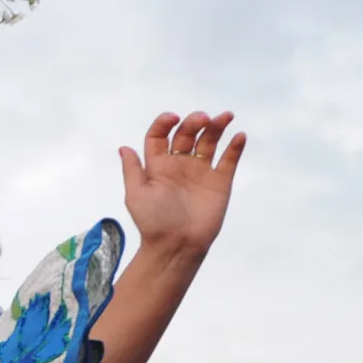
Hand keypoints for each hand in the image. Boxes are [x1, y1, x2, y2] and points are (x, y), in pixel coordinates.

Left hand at [117, 112, 245, 262]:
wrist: (176, 245)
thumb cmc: (153, 222)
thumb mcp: (136, 195)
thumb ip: (132, 170)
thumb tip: (124, 147)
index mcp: (158, 165)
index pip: (160, 136)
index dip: (164, 123)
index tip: (173, 118)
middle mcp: (180, 164)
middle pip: (187, 134)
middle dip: (194, 122)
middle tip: (203, 119)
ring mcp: (201, 172)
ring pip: (210, 141)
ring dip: (217, 126)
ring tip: (225, 117)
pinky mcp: (220, 182)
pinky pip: (229, 160)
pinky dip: (235, 146)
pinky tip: (239, 136)